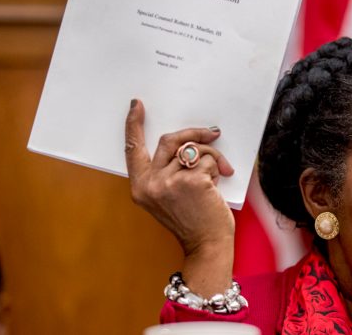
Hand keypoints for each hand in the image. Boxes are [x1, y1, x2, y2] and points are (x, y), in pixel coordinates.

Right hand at [125, 99, 234, 293]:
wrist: (207, 245)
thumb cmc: (193, 221)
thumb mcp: (168, 197)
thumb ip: (167, 172)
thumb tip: (186, 145)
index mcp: (141, 187)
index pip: (132, 149)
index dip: (134, 125)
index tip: (136, 106)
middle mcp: (151, 183)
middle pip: (170, 140)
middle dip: (194, 134)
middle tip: (212, 133)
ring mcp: (170, 181)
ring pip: (194, 150)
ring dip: (212, 158)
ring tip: (218, 175)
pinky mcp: (192, 181)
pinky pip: (209, 160)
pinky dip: (219, 168)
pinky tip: (218, 185)